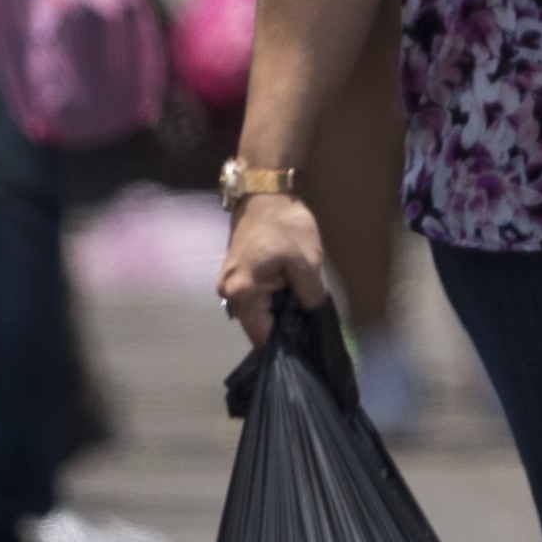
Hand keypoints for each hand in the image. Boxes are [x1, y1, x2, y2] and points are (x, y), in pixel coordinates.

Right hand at [220, 189, 330, 342]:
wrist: (264, 193)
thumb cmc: (285, 226)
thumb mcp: (307, 263)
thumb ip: (310, 298)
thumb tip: (312, 319)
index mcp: (243, 293)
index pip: (262, 338)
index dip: (286, 345)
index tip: (307, 348)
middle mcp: (229, 293)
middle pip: (258, 326)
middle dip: (283, 329)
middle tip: (311, 331)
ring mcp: (230, 284)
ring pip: (258, 312)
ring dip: (278, 313)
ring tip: (303, 314)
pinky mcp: (236, 275)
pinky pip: (255, 298)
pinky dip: (272, 301)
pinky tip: (291, 298)